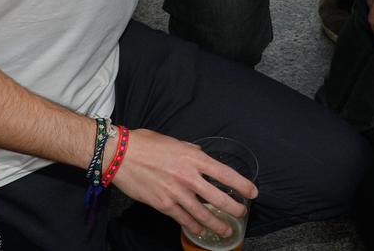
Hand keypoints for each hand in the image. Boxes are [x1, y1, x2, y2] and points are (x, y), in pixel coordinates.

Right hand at [110, 129, 256, 240]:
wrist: (120, 154)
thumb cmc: (146, 144)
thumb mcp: (174, 141)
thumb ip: (191, 151)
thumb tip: (200, 155)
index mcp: (194, 157)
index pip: (225, 173)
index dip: (242, 184)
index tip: (253, 191)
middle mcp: (189, 176)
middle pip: (219, 198)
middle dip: (234, 208)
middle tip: (241, 213)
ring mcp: (177, 193)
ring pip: (203, 214)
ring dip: (217, 224)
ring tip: (226, 230)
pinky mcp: (164, 205)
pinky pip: (184, 219)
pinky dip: (194, 227)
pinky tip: (201, 231)